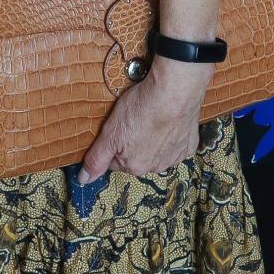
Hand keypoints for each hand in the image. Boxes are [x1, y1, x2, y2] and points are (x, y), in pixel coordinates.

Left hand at [78, 57, 213, 181]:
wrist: (173, 93)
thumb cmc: (141, 109)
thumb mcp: (110, 132)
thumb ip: (97, 158)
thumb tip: (84, 179)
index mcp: (135, 166)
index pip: (116, 161)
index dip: (113, 143)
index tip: (116, 128)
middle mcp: (156, 167)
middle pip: (136, 157)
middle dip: (132, 142)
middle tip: (133, 120)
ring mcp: (175, 156)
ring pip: (157, 151)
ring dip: (152, 139)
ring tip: (149, 117)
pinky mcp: (189, 145)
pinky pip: (176, 143)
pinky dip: (171, 133)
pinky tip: (166, 119)